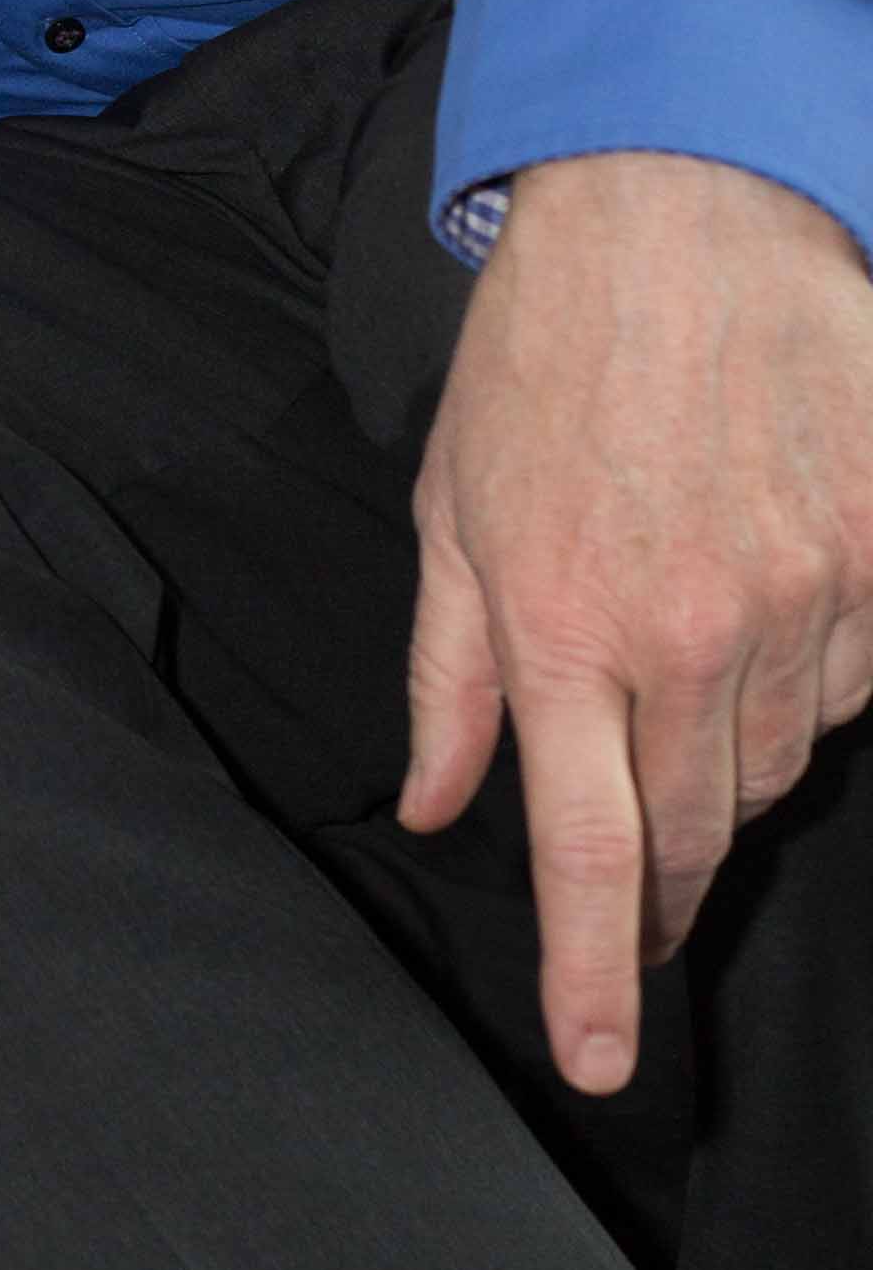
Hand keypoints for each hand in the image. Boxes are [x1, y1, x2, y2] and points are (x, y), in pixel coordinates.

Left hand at [403, 152, 872, 1090]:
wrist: (677, 212)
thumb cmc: (546, 358)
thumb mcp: (453, 515)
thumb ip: (448, 678)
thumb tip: (439, 804)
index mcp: (561, 630)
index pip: (592, 852)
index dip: (600, 973)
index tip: (603, 1058)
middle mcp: (688, 632)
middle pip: (698, 829)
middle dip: (668, 885)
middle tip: (646, 900)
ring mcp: (802, 594)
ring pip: (781, 757)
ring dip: (732, 751)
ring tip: (688, 655)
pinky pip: (859, 676)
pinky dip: (813, 672)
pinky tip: (766, 596)